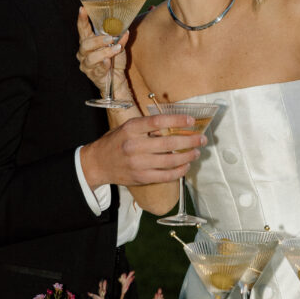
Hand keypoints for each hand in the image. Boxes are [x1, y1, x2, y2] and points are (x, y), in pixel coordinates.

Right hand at [77, 7, 130, 100]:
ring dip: (104, 52)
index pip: (83, 29)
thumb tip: (125, 31)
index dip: (82, 19)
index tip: (82, 9)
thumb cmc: (114, 61)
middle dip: (98, 40)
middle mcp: (84, 53)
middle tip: (110, 38)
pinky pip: (97, 69)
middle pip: (85, 44)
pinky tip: (109, 62)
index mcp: (88, 42)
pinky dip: (104, 65)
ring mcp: (86, 64)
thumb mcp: (118, 47)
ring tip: (115, 49)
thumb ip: (120, 38)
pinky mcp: (92, 75)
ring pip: (91, 57)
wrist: (117, 80)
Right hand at [80, 112, 207, 187]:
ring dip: (187, 156)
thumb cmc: (116, 142)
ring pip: (170, 161)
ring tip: (196, 152)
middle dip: (189, 141)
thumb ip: (147, 126)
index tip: (191, 121)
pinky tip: (186, 166)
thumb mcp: (128, 127)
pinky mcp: (141, 177)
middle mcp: (134, 145)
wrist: (98, 163)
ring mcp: (138, 163)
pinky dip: (179, 171)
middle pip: (168, 143)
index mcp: (131, 129)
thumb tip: (175, 125)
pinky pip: (165, 176)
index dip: (177, 120)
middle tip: (202, 139)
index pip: (157, 122)